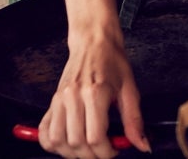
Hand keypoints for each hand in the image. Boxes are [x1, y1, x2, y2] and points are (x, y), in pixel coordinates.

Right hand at [37, 31, 149, 157]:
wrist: (93, 40)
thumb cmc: (112, 61)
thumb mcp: (130, 89)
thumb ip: (134, 120)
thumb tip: (143, 145)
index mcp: (95, 93)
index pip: (95, 138)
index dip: (106, 152)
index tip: (114, 151)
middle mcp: (73, 97)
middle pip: (76, 143)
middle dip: (91, 156)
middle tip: (103, 152)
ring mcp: (59, 100)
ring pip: (57, 141)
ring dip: (72, 153)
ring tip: (88, 149)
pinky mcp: (51, 101)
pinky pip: (44, 131)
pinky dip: (52, 144)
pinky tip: (68, 143)